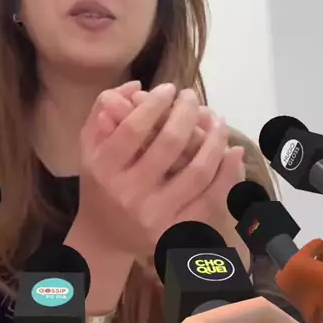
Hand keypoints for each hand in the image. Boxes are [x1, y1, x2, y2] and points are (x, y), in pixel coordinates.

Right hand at [79, 83, 243, 256]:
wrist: (104, 236)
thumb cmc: (100, 183)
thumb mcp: (89, 146)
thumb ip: (103, 111)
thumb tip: (136, 86)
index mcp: (104, 169)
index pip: (133, 129)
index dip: (155, 103)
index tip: (169, 89)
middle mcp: (129, 194)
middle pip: (169, 144)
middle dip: (187, 113)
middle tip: (192, 98)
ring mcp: (156, 215)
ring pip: (198, 172)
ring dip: (214, 140)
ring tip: (217, 120)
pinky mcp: (177, 231)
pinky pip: (211, 199)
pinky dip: (228, 174)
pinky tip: (233, 152)